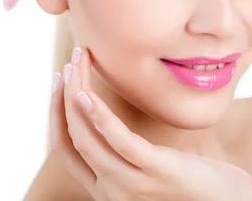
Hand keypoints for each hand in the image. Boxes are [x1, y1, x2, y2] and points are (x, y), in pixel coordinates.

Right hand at [49, 46, 251, 200]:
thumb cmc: (196, 187)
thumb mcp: (152, 170)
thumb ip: (131, 155)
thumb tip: (116, 124)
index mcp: (106, 188)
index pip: (66, 149)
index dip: (56, 115)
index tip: (59, 83)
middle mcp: (109, 191)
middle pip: (70, 139)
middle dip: (61, 99)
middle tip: (65, 67)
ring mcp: (130, 185)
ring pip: (86, 136)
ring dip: (76, 94)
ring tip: (76, 64)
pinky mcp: (156, 172)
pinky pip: (118, 141)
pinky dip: (98, 116)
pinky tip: (87, 93)